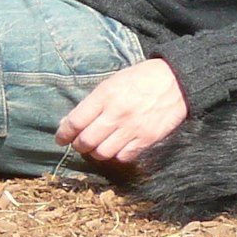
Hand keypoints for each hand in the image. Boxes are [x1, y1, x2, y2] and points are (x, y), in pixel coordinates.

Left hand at [56, 58, 188, 163]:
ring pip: (102, 153)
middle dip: (78, 145)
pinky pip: (123, 157)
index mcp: (105, 95)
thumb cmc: (140, 79)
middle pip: (86, 141)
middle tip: (79, 143)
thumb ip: (92, 103)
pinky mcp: (147, 139)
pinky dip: (116, 155)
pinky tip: (117, 147)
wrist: (176, 81)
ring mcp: (132, 128)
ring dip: (96, 152)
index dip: (63, 133)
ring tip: (98, 146)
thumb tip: (68, 123)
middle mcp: (116, 114)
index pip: (75, 121)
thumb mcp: (112, 82)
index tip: (60, 138)